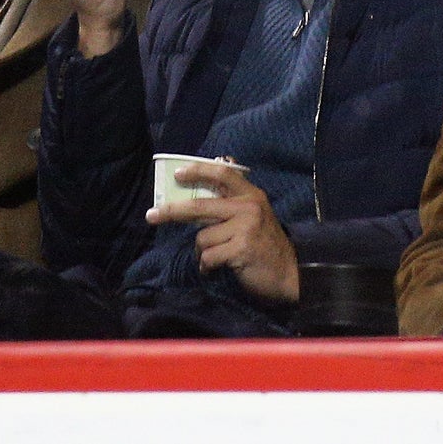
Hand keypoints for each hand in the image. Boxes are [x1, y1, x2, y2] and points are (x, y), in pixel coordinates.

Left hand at [145, 161, 298, 303]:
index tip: (177, 174)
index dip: (198, 170)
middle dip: (172, 211)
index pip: (222, 173)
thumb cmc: (267, 244)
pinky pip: (208, 256)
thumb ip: (232, 201)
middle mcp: (248, 207)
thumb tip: (206, 182)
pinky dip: (207, 265)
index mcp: (251, 195)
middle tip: (152, 215)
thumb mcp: (255, 215)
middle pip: (200, 205)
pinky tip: (217, 268)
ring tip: (217, 257)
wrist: (290, 273)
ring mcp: (245, 227)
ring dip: (203, 251)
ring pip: (202, 237)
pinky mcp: (240, 249)